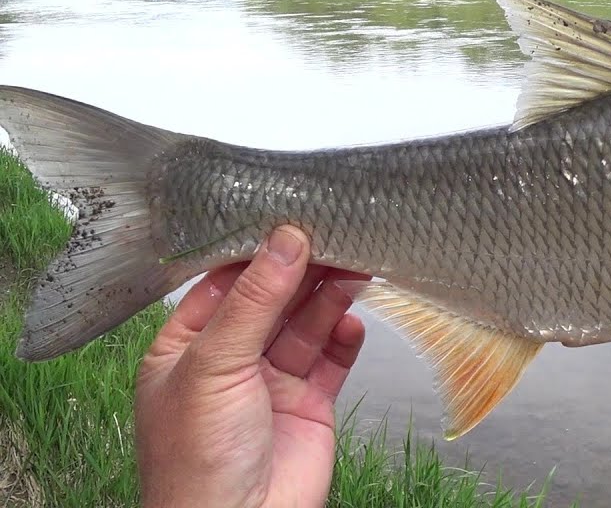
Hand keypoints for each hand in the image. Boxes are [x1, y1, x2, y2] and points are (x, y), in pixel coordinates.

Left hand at [134, 226, 369, 507]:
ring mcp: (270, 382)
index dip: (258, 251)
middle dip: (303, 270)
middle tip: (336, 236)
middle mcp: (229, 361)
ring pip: (306, 324)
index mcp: (185, 347)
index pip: (224, 283)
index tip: (291, 218)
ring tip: (355, 269)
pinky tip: (352, 321)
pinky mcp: (309, 403)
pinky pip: (332, 359)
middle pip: (272, 299)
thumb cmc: (196, 462)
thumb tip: (285, 241)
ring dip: (329, 297)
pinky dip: (344, 338)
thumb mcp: (214, 365)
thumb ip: (254, 300)